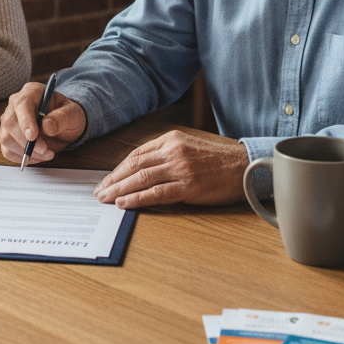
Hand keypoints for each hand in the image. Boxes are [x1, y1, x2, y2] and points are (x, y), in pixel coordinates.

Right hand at [0, 82, 85, 164]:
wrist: (65, 125)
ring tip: (46, 153)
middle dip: (26, 141)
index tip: (33, 136)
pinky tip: (36, 157)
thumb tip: (47, 126)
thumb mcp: (73, 114)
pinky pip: (7, 150)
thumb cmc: (67, 115)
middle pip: (9, 123)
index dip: (25, 121)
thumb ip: (62, 117)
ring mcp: (9, 120)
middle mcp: (16, 104)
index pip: (22, 104)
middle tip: (44, 150)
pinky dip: (21, 158)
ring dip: (25, 152)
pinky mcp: (8, 136)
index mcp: (32, 92)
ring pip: (6, 138)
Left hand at [93, 131, 249, 208]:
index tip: (106, 180)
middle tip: (99, 192)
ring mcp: (180, 168)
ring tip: (106, 199)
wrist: (244, 166)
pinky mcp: (188, 185)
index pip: (136, 155)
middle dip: (113, 180)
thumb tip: (141, 169)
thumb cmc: (217, 161)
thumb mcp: (189, 147)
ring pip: (141, 178)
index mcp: (171, 139)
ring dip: (119, 189)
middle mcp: (173, 151)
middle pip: (134, 166)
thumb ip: (166, 154)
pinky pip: (157, 193)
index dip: (118, 169)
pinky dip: (137, 198)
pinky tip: (125, 203)